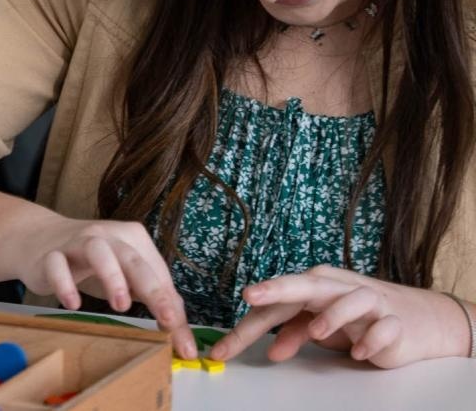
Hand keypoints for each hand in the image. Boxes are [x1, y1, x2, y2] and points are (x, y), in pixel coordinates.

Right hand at [6, 212, 198, 359]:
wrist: (40, 238)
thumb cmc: (93, 262)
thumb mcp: (129, 277)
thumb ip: (157, 301)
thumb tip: (185, 341)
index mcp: (133, 239)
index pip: (156, 273)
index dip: (169, 304)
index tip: (181, 337)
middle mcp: (108, 236)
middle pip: (132, 259)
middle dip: (152, 289)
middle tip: (166, 319)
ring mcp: (78, 242)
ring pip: (97, 251)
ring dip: (112, 276)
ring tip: (121, 305)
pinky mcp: (51, 254)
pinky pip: (57, 264)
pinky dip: (65, 282)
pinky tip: (73, 304)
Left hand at [208, 266, 471, 367]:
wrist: (413, 319)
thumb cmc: (356, 319)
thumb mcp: (319, 327)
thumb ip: (294, 333)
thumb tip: (272, 351)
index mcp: (313, 286)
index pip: (275, 305)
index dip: (248, 327)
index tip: (224, 347)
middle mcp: (337, 287)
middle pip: (305, 285)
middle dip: (276, 289)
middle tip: (251, 296)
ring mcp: (368, 301)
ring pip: (350, 299)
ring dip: (332, 315)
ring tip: (316, 332)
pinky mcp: (394, 321)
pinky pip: (383, 327)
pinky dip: (371, 338)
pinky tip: (359, 351)